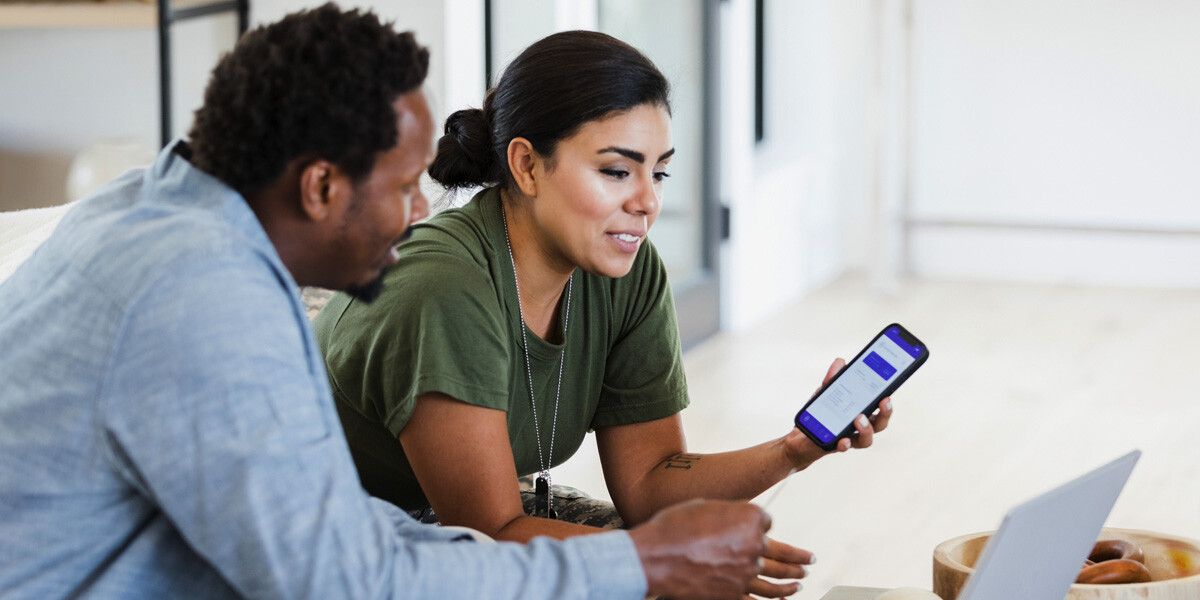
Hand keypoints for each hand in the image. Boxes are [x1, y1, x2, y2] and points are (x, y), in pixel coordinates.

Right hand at [628, 499, 804, 598]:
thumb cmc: (675, 526)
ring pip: (776, 581)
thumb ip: (727, 514)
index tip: (758, 525)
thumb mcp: (704, 506)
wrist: (657, 555)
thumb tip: (732, 520)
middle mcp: (754, 545)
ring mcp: (746, 573)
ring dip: (791, 581)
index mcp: (750, 518)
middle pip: (783, 554)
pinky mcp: (733, 593)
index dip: (760, 523)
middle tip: (810, 560)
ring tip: (801, 581)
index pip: (767, 522)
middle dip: (799, 557)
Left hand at [783, 358, 894, 467]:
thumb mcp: (824, 392)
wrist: (801, 436)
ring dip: (866, 429)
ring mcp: (849, 438)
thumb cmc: (819, 414)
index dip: (888, 402)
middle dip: (885, 413)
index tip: (889, 393)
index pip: (880, 407)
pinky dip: (845, 444)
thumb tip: (841, 361)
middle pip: (880, 424)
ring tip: (859, 419)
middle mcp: (859, 427)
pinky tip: (843, 440)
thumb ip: (833, 379)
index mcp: (862, 412)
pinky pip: (843, 447)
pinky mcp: (834, 446)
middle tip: (883, 402)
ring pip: (866, 440)